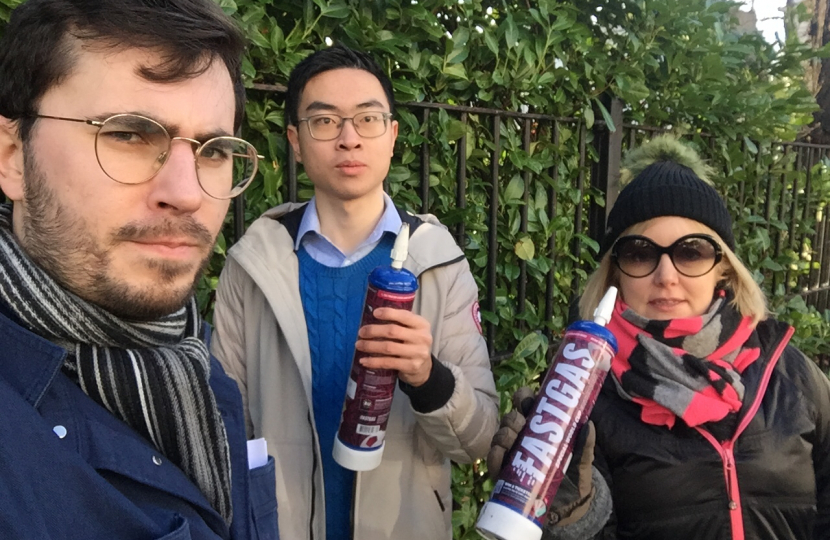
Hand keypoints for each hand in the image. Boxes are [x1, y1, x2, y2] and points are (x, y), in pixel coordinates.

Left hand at [355, 308, 432, 386]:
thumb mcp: (412, 330)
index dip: (389, 313)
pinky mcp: (411, 366)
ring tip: (359, 345)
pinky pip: (388, 363)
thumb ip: (399, 323)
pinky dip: (374, 361)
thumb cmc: (412, 344)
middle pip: (393, 331)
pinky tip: (364, 360)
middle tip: (361, 332)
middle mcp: (422, 338)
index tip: (374, 313)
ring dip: (370, 346)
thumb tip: (373, 316)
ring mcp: (418, 353)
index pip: (405, 316)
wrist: (424, 368)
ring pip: (389, 347)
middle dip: (374, 331)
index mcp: (422, 324)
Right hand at [487, 387, 596, 526]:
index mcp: (540, 428)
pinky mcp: (504, 473)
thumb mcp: (582, 461)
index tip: (528, 400)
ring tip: (511, 438)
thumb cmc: (574, 479)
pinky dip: (494, 454)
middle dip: (513, 417)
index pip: (527, 405)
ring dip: (503, 433)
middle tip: (521, 422)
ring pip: (500, 436)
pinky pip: (493, 460)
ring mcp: (511, 454)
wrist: (567, 509)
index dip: (524, 398)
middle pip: (511, 418)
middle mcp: (522, 437)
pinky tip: (500, 453)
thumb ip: (585, 446)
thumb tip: (588, 425)